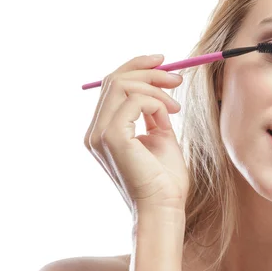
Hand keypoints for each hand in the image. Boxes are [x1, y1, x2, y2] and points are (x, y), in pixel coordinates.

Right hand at [84, 55, 188, 213]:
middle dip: (148, 71)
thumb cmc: (165, 180)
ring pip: (122, 85)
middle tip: (177, 78)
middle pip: (114, 79)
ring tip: (176, 107)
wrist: (164, 208)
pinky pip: (134, 101)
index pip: (111, 86)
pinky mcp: (112, 138)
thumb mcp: (160, 137)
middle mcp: (94, 131)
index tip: (163, 62)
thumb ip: (153, 113)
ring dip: (156, 88)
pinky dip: (156, 102)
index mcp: (102, 130)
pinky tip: (169, 117)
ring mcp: (99, 134)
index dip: (136, 67)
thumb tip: (159, 89)